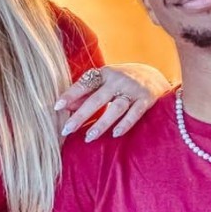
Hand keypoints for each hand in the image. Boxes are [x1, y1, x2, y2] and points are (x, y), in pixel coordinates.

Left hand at [56, 63, 171, 140]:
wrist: (153, 75)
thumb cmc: (121, 81)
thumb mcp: (104, 82)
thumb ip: (85, 93)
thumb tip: (64, 106)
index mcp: (104, 73)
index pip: (84, 83)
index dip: (70, 94)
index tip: (57, 106)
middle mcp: (118, 79)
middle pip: (96, 99)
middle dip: (80, 115)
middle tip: (66, 129)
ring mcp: (133, 89)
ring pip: (115, 108)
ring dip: (101, 124)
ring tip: (88, 138)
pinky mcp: (146, 99)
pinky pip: (135, 113)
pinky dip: (125, 124)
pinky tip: (115, 134)